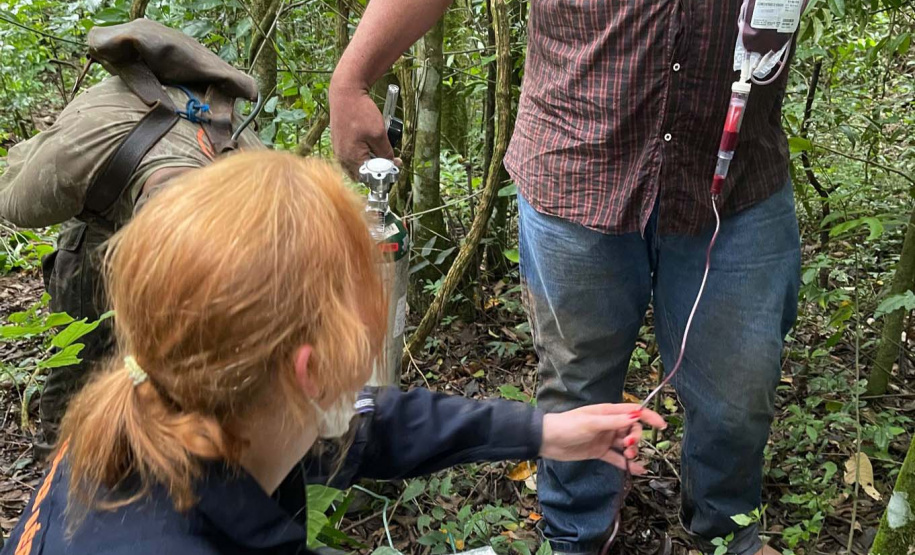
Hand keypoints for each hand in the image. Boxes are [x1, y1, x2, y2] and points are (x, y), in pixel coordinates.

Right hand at [329, 80, 396, 178]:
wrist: (346, 93)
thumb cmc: (360, 111)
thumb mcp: (379, 134)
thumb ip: (385, 153)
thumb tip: (390, 164)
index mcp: (351, 157)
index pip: (369, 178)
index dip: (384, 173)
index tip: (395, 165)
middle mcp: (342, 157)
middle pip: (362, 175)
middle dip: (377, 169)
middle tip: (390, 160)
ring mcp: (339, 151)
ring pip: (357, 166)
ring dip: (370, 163)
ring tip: (381, 152)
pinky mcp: (339, 144)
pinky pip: (351, 157)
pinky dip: (362, 155)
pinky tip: (371, 146)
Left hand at [540, 404, 665, 474]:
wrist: (547, 440)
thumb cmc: (567, 426)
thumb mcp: (591, 422)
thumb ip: (614, 421)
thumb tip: (636, 417)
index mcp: (608, 412)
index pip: (633, 411)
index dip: (649, 417)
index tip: (661, 426)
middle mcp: (609, 424)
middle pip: (632, 430)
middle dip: (636, 439)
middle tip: (629, 448)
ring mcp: (605, 439)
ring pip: (626, 445)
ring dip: (632, 452)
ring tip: (629, 459)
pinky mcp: (599, 452)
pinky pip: (617, 458)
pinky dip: (627, 464)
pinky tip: (638, 471)